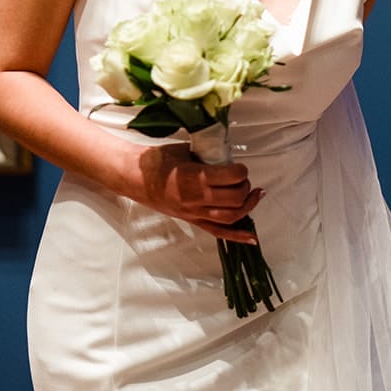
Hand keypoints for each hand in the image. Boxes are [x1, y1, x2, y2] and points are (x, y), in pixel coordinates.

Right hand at [134, 142, 263, 242]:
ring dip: (247, 206)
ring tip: (254, 195)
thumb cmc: (158, 161)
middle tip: (243, 179)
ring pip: (231, 217)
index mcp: (195, 176)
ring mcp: (194, 213)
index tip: (240, 167)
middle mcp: (196, 198)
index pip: (232, 177)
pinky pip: (218, 232)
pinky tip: (252, 238)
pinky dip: (237, 237)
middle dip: (246, 187)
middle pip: (235, 198)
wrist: (136, 178)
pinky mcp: (192, 221)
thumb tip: (228, 158)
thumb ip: (208, 156)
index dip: (242, 170)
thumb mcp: (185, 151)